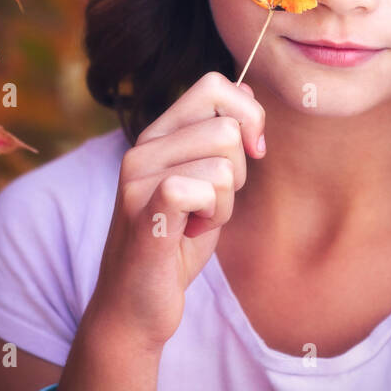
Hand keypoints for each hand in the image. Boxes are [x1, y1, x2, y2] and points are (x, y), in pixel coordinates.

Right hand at [86, 70, 264, 350]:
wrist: (137, 305)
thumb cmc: (175, 242)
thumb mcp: (206, 180)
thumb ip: (218, 134)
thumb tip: (245, 88)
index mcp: (157, 135)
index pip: (215, 86)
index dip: (249, 116)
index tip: (254, 152)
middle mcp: (142, 149)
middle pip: (228, 130)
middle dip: (238, 174)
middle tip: (209, 204)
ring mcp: (138, 181)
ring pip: (224, 166)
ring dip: (224, 204)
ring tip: (194, 222)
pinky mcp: (145, 213)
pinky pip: (200, 189)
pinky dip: (212, 215)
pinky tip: (189, 232)